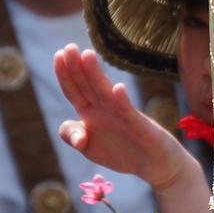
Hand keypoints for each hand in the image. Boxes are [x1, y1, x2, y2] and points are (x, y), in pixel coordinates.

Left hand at [54, 45, 190, 191]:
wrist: (154, 164)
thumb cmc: (122, 152)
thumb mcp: (89, 149)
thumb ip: (72, 137)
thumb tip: (74, 136)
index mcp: (91, 112)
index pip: (74, 90)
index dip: (66, 75)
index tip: (59, 54)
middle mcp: (105, 109)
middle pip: (88, 86)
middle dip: (77, 67)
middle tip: (69, 47)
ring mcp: (122, 116)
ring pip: (106, 93)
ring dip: (96, 75)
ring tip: (87, 55)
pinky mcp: (139, 127)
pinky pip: (129, 113)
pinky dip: (122, 102)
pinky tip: (118, 90)